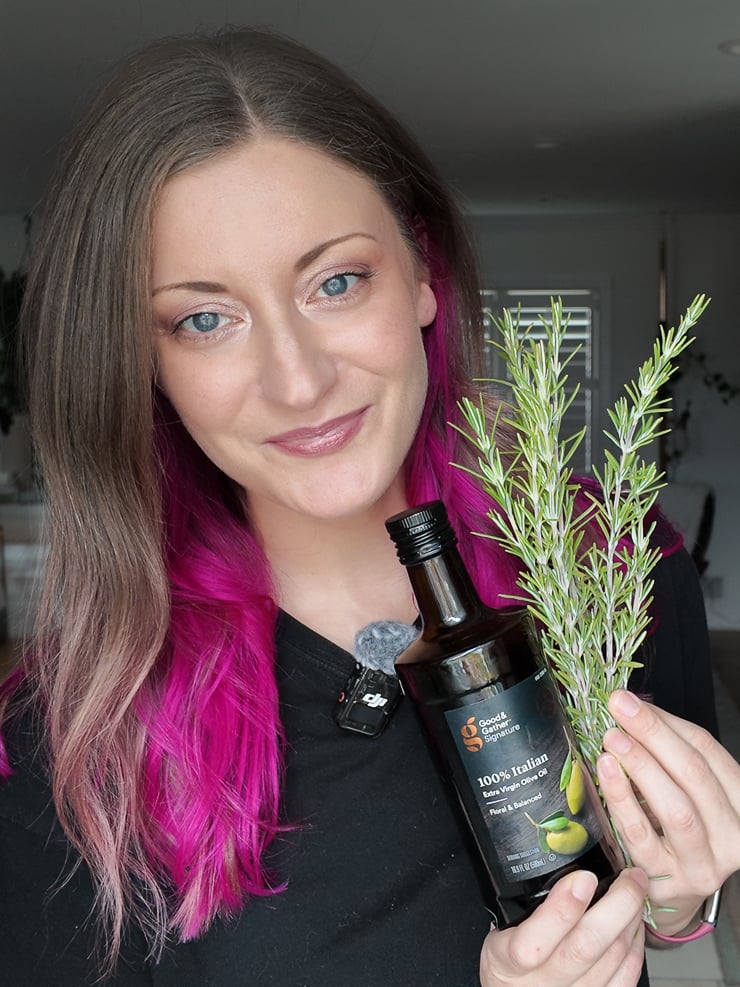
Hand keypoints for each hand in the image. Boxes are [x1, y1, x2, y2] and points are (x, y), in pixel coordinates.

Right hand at [479, 868, 646, 985]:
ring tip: (636, 891)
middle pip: (586, 947)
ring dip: (630, 920)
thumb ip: (519, 900)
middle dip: (617, 904)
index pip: (533, 942)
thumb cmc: (507, 960)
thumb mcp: (498, 926)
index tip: (583, 876)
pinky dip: (635, 947)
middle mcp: (542, 983)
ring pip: (611, 959)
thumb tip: (556, 858)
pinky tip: (634, 924)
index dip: (563, 908)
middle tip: (630, 876)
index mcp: (507, 959)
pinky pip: (625, 978)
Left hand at [598, 690, 739, 935]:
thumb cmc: (679, 832)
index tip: (629, 700)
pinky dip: (622, 800)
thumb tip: (634, 708)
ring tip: (613, 739)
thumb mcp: (685, 790)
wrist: (673, 892)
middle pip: (695, 775)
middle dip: (654, 735)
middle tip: (619, 709)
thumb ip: (668, 752)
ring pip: (676, 808)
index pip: (708, 752)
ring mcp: (702, 862)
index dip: (667, 722)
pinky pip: (642, 835)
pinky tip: (606, 773)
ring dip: (641, 766)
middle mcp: (732, 836)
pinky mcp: (668, 881)